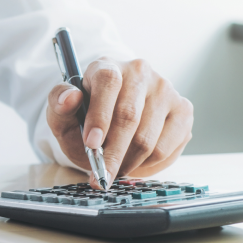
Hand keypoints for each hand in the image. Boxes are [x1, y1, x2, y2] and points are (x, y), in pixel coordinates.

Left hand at [46, 58, 192, 179]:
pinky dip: (148, 164)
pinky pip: (166, 147)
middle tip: (101, 176)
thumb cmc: (86, 118)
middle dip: (112, 153)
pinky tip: (135, 162)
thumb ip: (58, 104)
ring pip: (148, 138)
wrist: (112, 122)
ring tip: (115, 168)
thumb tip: (70, 97)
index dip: (99, 115)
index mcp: (108, 66)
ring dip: (128, 162)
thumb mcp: (64, 114)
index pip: (108, 82)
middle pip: (129, 116)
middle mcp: (140, 72)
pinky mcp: (183, 110)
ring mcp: (165, 90)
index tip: (91, 144)